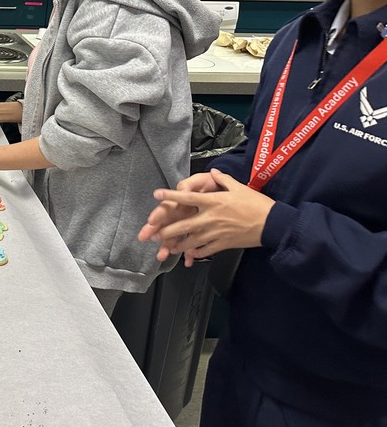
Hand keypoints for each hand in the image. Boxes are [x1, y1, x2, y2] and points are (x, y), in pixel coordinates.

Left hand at [138, 168, 273, 265]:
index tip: (157, 194)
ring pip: (191, 240)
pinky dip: (195, 252)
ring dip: (178, 244)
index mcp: (214, 201)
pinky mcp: (223, 244)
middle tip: (154, 233)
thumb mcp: (239, 188)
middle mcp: (211, 217)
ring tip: (168, 247)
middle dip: (167, 230)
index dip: (171, 195)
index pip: (187, 197)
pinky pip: (205, 250)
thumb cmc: (257, 204)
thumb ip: (223, 180)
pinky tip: (189, 254)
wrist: (273, 224)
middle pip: (184, 224)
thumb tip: (213, 173)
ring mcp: (216, 232)